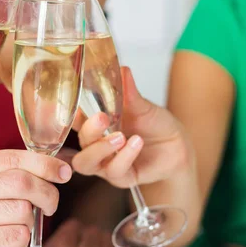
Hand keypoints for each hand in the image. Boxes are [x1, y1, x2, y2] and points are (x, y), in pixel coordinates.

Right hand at [0, 149, 71, 246]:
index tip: (63, 172)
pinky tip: (3, 244)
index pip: (14, 157)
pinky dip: (20, 242)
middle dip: (46, 194)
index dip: (45, 164)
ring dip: (29, 224)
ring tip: (11, 229)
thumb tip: (56, 167)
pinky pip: (18, 237)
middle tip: (49, 206)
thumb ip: (9, 174)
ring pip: (23, 211)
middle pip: (22, 182)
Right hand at [72, 67, 191, 187]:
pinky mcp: (120, 177)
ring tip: (120, 137)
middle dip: (88, 130)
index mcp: (94, 124)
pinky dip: (125, 156)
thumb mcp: (143, 106)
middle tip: (102, 117)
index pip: (72, 120)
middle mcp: (94, 144)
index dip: (68, 115)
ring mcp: (104, 163)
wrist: (178, 146)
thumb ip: (129, 92)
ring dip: (100, 149)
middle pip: (79, 142)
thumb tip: (123, 70)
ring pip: (86, 163)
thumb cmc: (155, 124)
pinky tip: (136, 143)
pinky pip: (114, 170)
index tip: (75, 105)